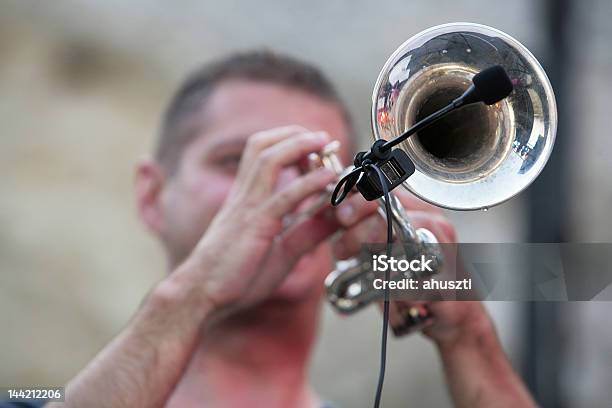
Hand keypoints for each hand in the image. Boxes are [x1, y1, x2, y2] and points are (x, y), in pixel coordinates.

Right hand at [172, 126, 341, 320]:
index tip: (314, 146)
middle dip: (292, 134)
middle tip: (321, 138)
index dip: (287, 143)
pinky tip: (329, 177)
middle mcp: (244, 196)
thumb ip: (308, 233)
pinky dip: (309, 183)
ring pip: (269, 159)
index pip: (260, 155)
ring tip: (324, 143)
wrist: (201, 296)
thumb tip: (336, 220)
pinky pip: (284, 197)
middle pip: (262, 146)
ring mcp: (247, 208)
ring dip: (299, 146)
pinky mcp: (255, 225)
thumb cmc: (236, 276)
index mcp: (245, 199)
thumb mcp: (282, 251)